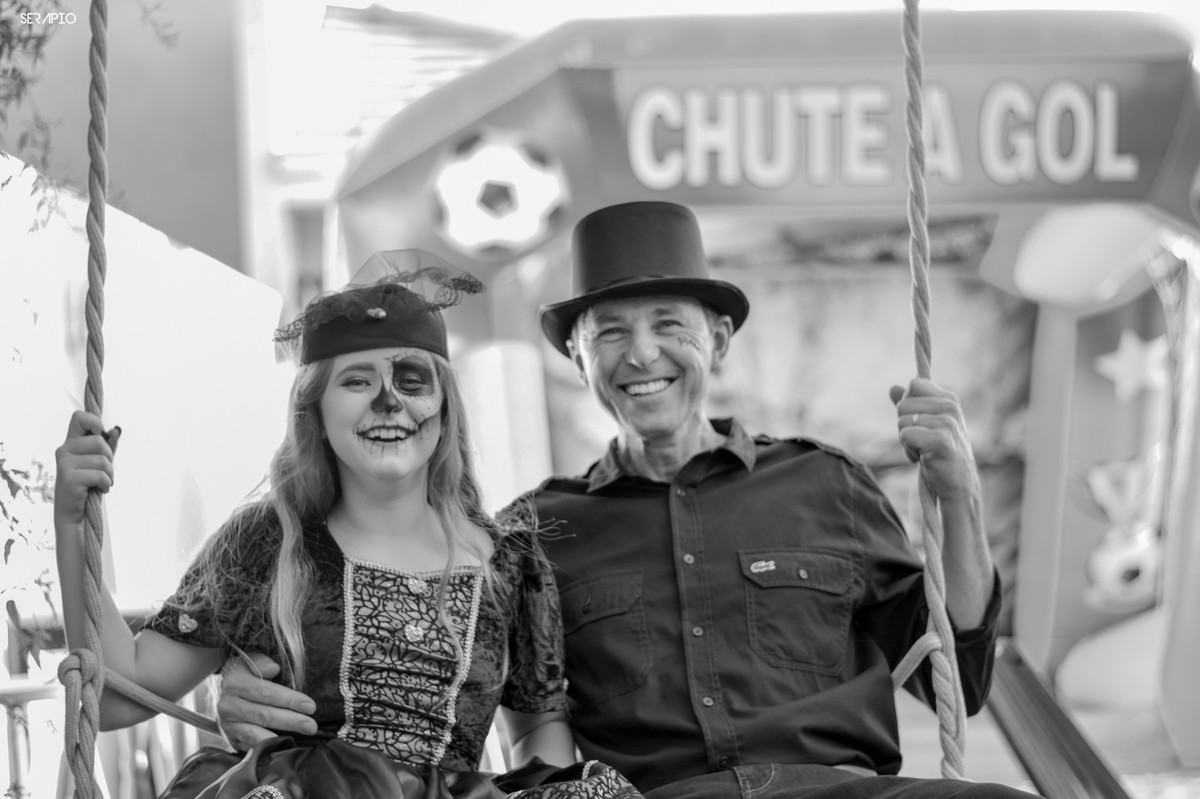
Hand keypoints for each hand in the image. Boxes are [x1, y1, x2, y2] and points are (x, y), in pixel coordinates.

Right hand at [54, 411, 120, 528]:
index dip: (94, 421)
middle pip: (100, 441)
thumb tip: (116, 430)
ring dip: (109, 474)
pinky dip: (106, 484)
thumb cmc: (88, 485)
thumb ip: (108, 445)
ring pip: (102, 460)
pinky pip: (100, 475)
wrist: (75, 513)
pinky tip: (100, 489)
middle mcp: (65, 450)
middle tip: (104, 471)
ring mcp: (64, 463)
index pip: (79, 418)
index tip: (102, 434)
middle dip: (109, 458)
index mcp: (72, 443)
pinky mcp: (69, 477)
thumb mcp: (99, 462)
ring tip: (101, 482)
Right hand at [216, 653, 316, 749]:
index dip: (289, 699)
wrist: (228, 692)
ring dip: (281, 736)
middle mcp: (228, 705)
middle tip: (312, 725)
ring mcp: (228, 724)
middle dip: (291, 720)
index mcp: (235, 681)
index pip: (265, 692)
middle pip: (263, 714)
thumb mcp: (252, 660)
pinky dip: (266, 747)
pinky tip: (282, 747)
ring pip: (256, 733)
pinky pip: (250, 746)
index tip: (310, 706)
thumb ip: (262, 662)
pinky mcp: (232, 738)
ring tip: (303, 737)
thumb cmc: (249, 673)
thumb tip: (273, 668)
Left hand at [890, 378, 979, 503]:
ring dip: (907, 441)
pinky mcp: (940, 440)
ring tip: (925, 451)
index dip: (908, 406)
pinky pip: (905, 435)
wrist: (958, 485)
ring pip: (902, 421)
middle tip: (923, 442)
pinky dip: (909, 450)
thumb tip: (892, 388)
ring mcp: (947, 423)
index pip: (914, 384)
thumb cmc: (940, 454)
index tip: (921, 423)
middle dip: (905, 426)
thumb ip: (911, 405)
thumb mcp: (927, 425)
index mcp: (949, 399)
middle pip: (903, 404)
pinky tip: (924, 458)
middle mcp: (950, 407)